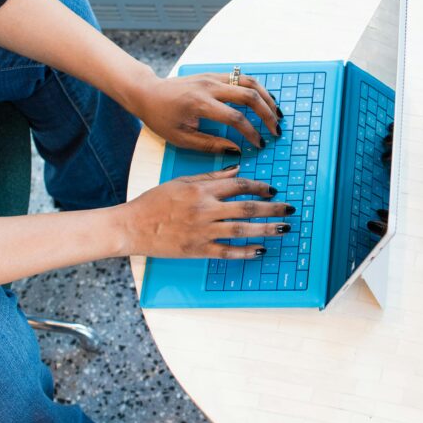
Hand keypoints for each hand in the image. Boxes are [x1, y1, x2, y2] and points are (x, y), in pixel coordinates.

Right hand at [115, 166, 294, 258]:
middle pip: (247, 207)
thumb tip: (238, 169)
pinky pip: (227, 252)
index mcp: (201, 190)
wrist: (132, 226)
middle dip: (272, 208)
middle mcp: (205, 210)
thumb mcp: (182, 181)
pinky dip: (246, 252)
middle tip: (290, 209)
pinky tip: (261, 250)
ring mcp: (203, 231)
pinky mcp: (197, 250)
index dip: (259, 187)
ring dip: (266, 229)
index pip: (238, 185)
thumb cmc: (155, 201)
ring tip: (284, 228)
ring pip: (242, 230)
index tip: (273, 189)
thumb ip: (211, 177)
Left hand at [128, 69, 281, 151]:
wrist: (147, 92)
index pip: (235, 117)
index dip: (251, 133)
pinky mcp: (215, 74)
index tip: (259, 144)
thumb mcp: (181, 137)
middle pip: (249, 96)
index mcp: (200, 104)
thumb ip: (210, 144)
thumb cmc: (161, 117)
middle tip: (276, 130)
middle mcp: (209, 87)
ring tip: (277, 114)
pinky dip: (258, 89)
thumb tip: (237, 150)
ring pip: (250, 82)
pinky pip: (242, 78)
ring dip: (267, 98)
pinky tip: (265, 101)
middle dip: (267, 114)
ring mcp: (213, 77)